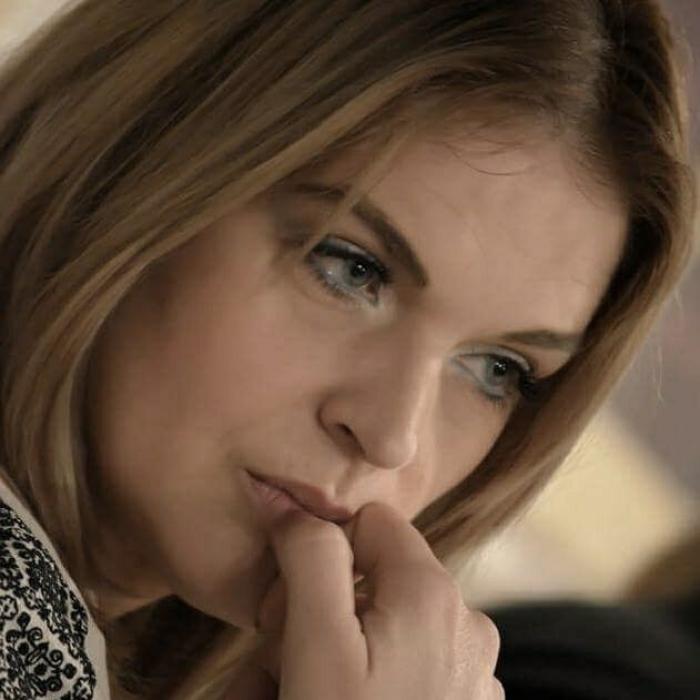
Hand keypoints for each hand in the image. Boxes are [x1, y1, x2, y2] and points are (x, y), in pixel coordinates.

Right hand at [260, 501, 503, 699]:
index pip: (367, 524)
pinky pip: (408, 663)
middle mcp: (465, 621)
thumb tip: (287, 497)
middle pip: (373, 578)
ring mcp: (470, 668)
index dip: (322, 552)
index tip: (292, 605)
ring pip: (385, 624)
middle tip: (286, 661)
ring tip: (308, 692)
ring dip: (339, 648)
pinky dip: (371, 676)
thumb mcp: (316, 644)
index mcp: (433, 592)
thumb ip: (310, 556)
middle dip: (321, 609)